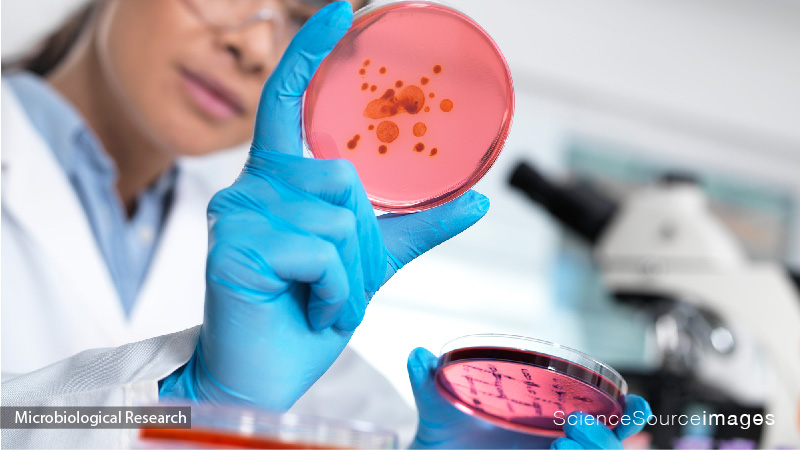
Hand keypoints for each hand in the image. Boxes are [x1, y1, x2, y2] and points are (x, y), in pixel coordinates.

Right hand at [159, 1, 489, 410]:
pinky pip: (321, 250)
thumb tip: (476, 201)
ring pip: (339, 216)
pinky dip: (336, 289)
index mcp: (279, 181)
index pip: (288, 101)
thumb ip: (414, 228)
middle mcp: (251, 188)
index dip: (311, 53)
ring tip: (321, 297)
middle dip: (360, 240)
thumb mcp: (370, 262)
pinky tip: (310, 307)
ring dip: (350, 272)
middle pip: (343, 178)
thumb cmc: (309, 311)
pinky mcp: (233, 245)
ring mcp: (237, 213)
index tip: (341, 10)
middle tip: (335, 280)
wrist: (272, 374)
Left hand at [407, 348, 650, 448]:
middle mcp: (556, 443)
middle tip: (570, 425)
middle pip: (608, 447)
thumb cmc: (444, 432)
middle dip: (605, 438)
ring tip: (559, 443)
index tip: (635, 404)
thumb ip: (428, 382)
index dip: (628, 416)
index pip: (604, 420)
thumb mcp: (438, 407)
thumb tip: (418, 355)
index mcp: (547, 420)